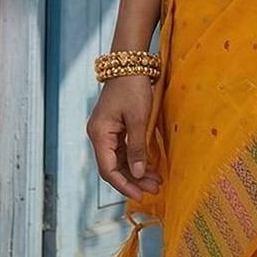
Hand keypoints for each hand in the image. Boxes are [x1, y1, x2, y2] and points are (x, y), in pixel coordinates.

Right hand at [86, 75, 161, 201]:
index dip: (124, 185)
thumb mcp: (138, 117)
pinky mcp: (115, 126)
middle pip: (114, 167)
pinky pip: (124, 149)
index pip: (108, 170)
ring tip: (157, 181)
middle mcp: (99, 135)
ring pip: (120, 159)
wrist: (130, 62)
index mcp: (99, 134)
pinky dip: (136, 158)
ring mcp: (106, 131)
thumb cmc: (133, 87)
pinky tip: (150, 166)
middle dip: (134, 180)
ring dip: (137, 171)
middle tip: (155, 189)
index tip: (141, 194)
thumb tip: (136, 174)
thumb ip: (136, 147)